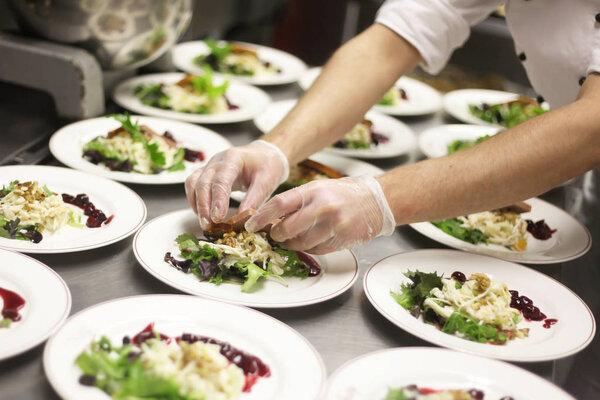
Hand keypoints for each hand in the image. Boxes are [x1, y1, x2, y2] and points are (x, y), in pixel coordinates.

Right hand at [185, 140, 288, 229]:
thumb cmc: (267, 166)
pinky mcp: (207, 173)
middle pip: (203, 182)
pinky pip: (193, 185)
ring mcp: (210, 166)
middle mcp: (217, 161)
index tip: (218, 218)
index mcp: (234, 158)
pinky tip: (203, 215)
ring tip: (205, 223)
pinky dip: (195, 201)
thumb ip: (255, 199)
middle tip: (208, 225)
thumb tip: (244, 220)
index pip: (221, 180)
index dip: (218, 200)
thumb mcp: (267, 181)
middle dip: (203, 206)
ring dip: (196, 204)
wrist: (264, 155)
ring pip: (193, 183)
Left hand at [245, 175, 395, 253]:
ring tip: (292, 238)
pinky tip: (311, 240)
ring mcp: (331, 224)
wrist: (375, 202)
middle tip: (274, 235)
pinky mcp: (339, 239)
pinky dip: (308, 248)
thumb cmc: (342, 195)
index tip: (249, 225)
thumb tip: (271, 218)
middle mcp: (321, 206)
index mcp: (312, 191)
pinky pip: (315, 250)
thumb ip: (296, 202)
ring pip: (299, 243)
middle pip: (286, 228)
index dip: (261, 217)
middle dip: (276, 235)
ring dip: (291, 244)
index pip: (278, 204)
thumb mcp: (318, 190)